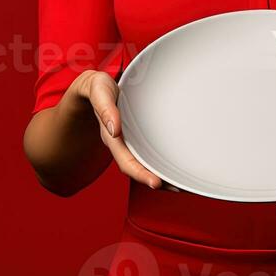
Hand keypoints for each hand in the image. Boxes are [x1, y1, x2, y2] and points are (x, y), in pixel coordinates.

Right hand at [68, 70, 178, 191]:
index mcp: (112, 137)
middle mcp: (122, 143)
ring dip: (162, 176)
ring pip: (146, 164)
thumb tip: (114, 129)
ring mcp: (130, 142)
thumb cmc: (98, 88)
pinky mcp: (138, 137)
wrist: (94, 88)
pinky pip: (149, 154)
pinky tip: (175, 166)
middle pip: (139, 169)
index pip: (126, 161)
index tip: (155, 184)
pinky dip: (161, 163)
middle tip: (178, 188)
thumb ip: (104, 107)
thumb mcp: (98, 90)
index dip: (140, 174)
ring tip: (182, 184)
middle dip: (156, 181)